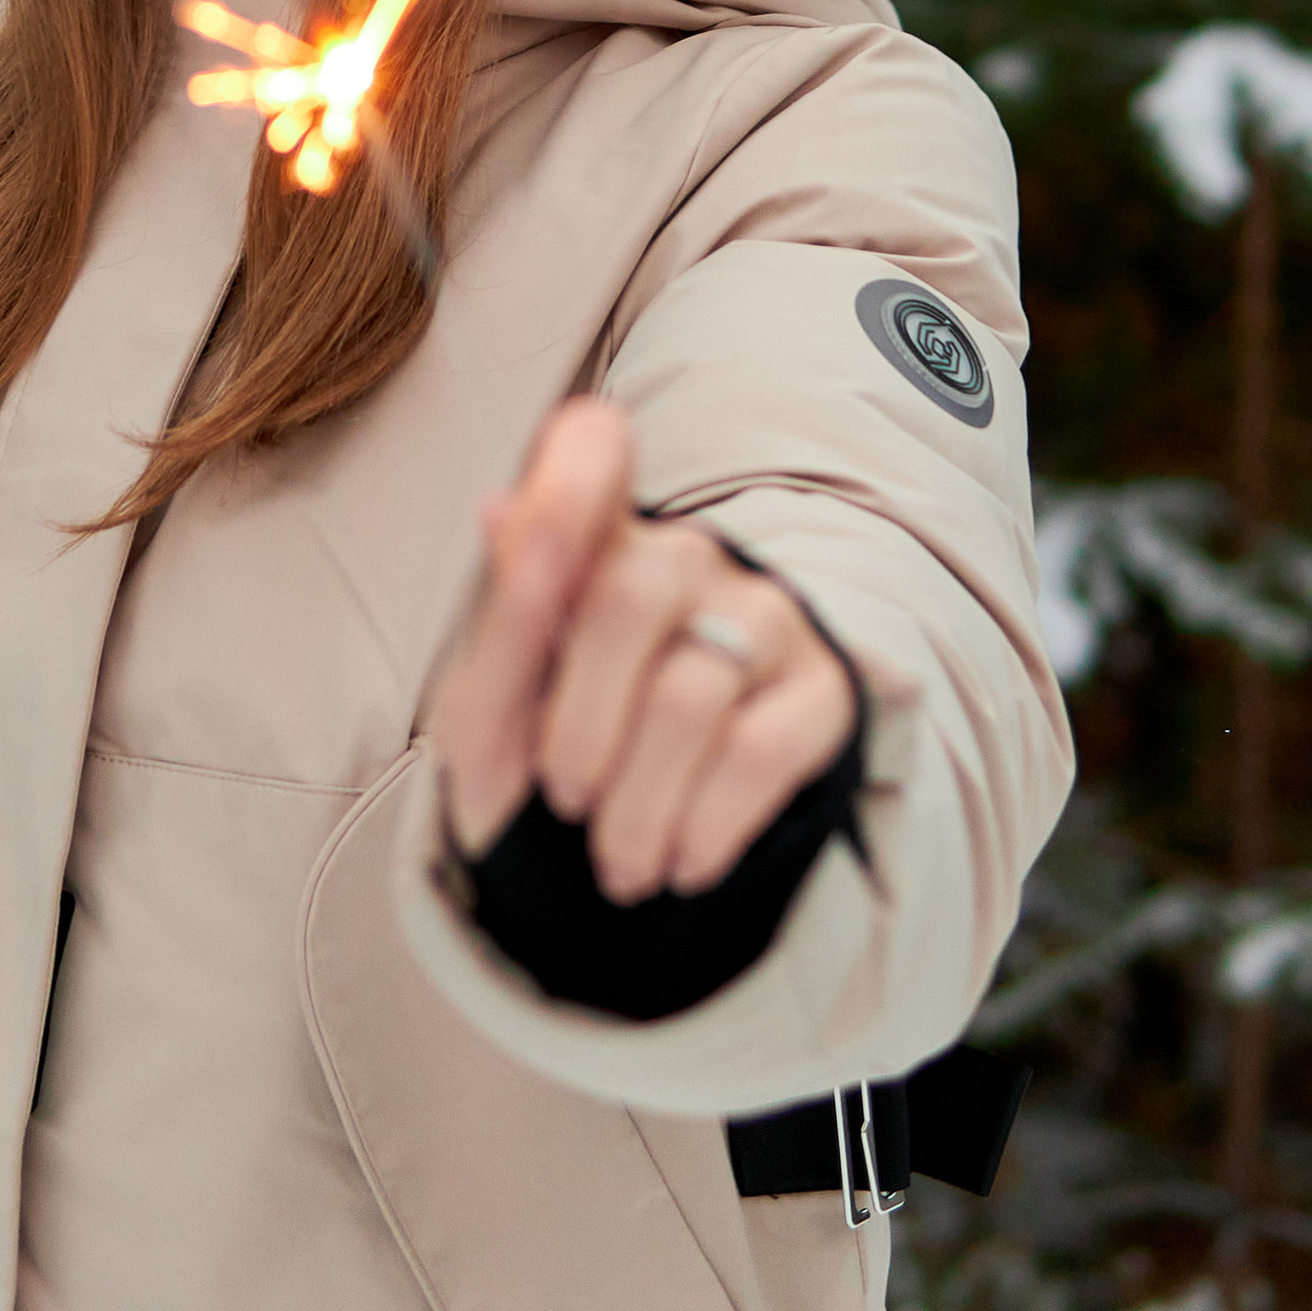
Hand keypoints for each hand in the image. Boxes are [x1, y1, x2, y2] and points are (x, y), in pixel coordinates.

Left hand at [431, 397, 857, 906]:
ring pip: (692, 696)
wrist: (618, 846)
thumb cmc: (541, 748)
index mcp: (589, 536)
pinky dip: (708, 824)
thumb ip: (502, 615)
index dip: (568, 484)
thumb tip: (495, 504)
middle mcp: (684, 555)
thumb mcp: (491, 697)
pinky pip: (763, 751)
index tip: (534, 557)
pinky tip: (682, 861)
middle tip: (565, 799)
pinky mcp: (821, 691)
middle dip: (582, 727)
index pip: (592, 448)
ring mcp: (763, 614)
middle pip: (629, 598)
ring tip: (618, 859)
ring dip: (640, 804)